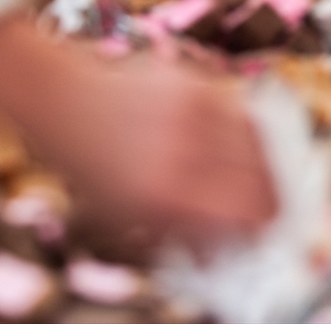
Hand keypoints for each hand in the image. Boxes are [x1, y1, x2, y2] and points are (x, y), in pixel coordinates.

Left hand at [0, 16, 276, 249]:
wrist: (63, 98)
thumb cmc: (86, 162)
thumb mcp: (124, 215)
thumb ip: (178, 233)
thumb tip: (218, 251)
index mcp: (170, 193)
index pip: (248, 214)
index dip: (259, 230)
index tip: (258, 236)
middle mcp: (189, 147)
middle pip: (263, 177)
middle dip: (267, 199)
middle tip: (261, 211)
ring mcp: (196, 109)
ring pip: (260, 140)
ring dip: (261, 163)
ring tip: (251, 177)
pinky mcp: (197, 80)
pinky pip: (239, 109)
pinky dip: (242, 131)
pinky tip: (230, 143)